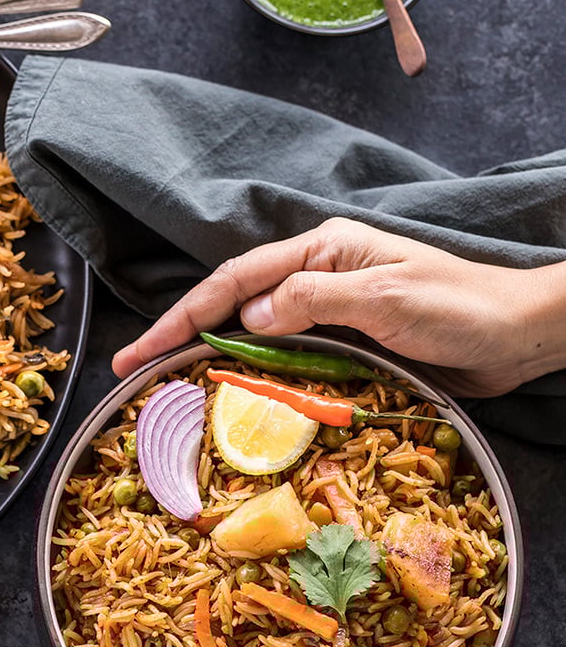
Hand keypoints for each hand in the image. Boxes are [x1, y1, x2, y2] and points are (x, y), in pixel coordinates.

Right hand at [112, 218, 565, 396]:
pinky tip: (232, 396)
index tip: (140, 351)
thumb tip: (248, 317)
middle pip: (234, 304)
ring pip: (255, 334)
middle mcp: (318, 276)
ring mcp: (329, 311)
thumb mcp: (385, 298)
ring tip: (167, 386)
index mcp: (322, 251)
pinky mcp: (344, 344)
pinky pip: (286, 359)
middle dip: (181, 335)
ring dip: (211, 358)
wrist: (513, 335)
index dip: (183, 316)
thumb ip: (314, 300)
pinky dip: (254, 377)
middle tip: (133, 371)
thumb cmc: (459, 307)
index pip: (236, 281)